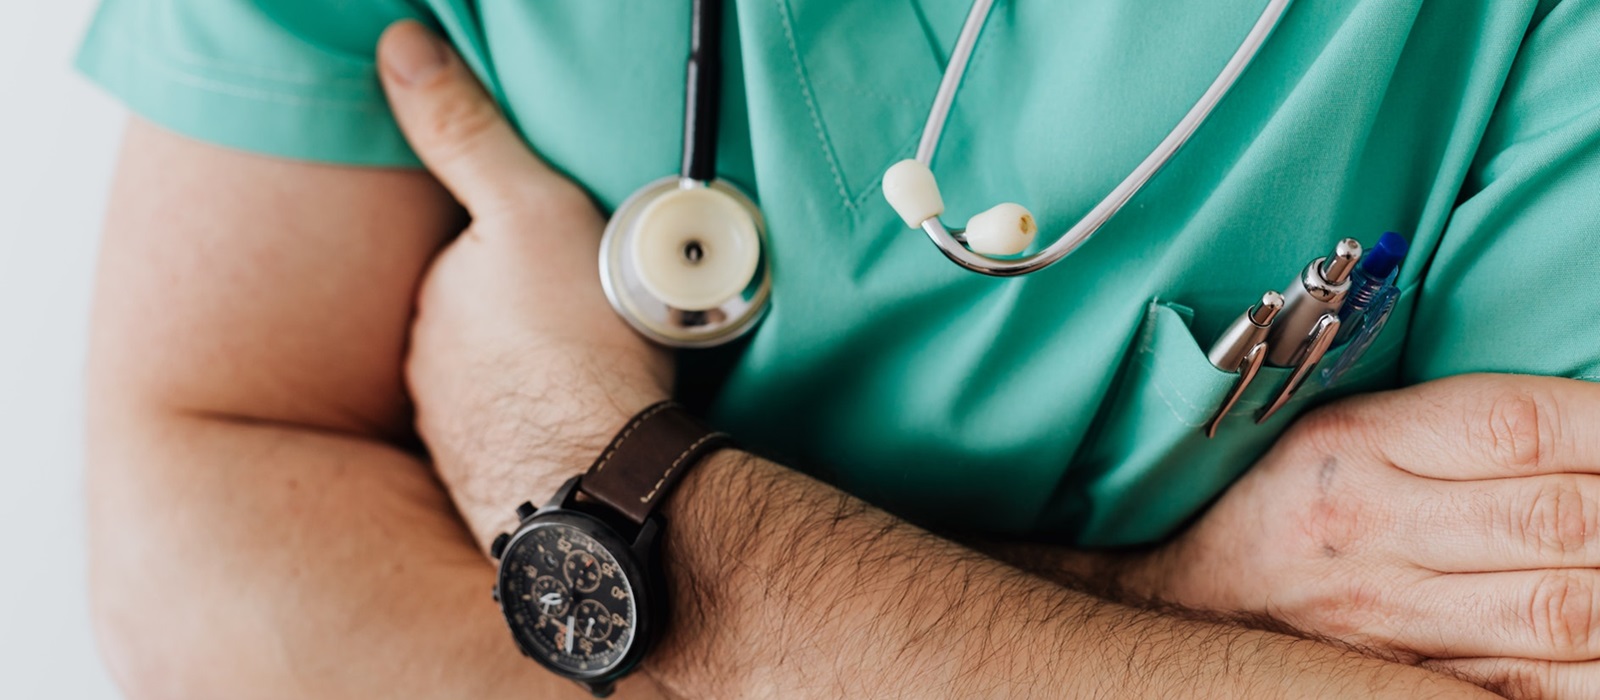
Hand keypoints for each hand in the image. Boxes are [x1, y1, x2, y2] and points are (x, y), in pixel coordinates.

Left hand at [377, 22, 670, 541]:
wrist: (599, 478)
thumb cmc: (576, 341)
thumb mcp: (528, 209)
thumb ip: (464, 130)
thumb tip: (398, 47)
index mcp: (434, 298)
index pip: (466, 261)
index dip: (522, 255)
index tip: (571, 265)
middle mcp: (426, 368)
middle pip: (478, 324)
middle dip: (523, 319)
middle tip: (593, 319)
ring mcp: (454, 433)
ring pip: (494, 386)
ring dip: (533, 379)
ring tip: (596, 378)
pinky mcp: (489, 487)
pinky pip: (516, 443)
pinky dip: (543, 432)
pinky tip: (583, 432)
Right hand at [1122, 373, 1599, 694]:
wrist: (1186, 603)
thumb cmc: (1281, 503)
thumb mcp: (1343, 431)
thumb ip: (1457, 427)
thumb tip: (1589, 426)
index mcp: (1357, 444)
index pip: (1518, 426)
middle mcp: (1374, 528)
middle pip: (1558, 518)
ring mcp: (1394, 617)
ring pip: (1565, 610)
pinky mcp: (1412, 683)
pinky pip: (1538, 686)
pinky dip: (1594, 666)